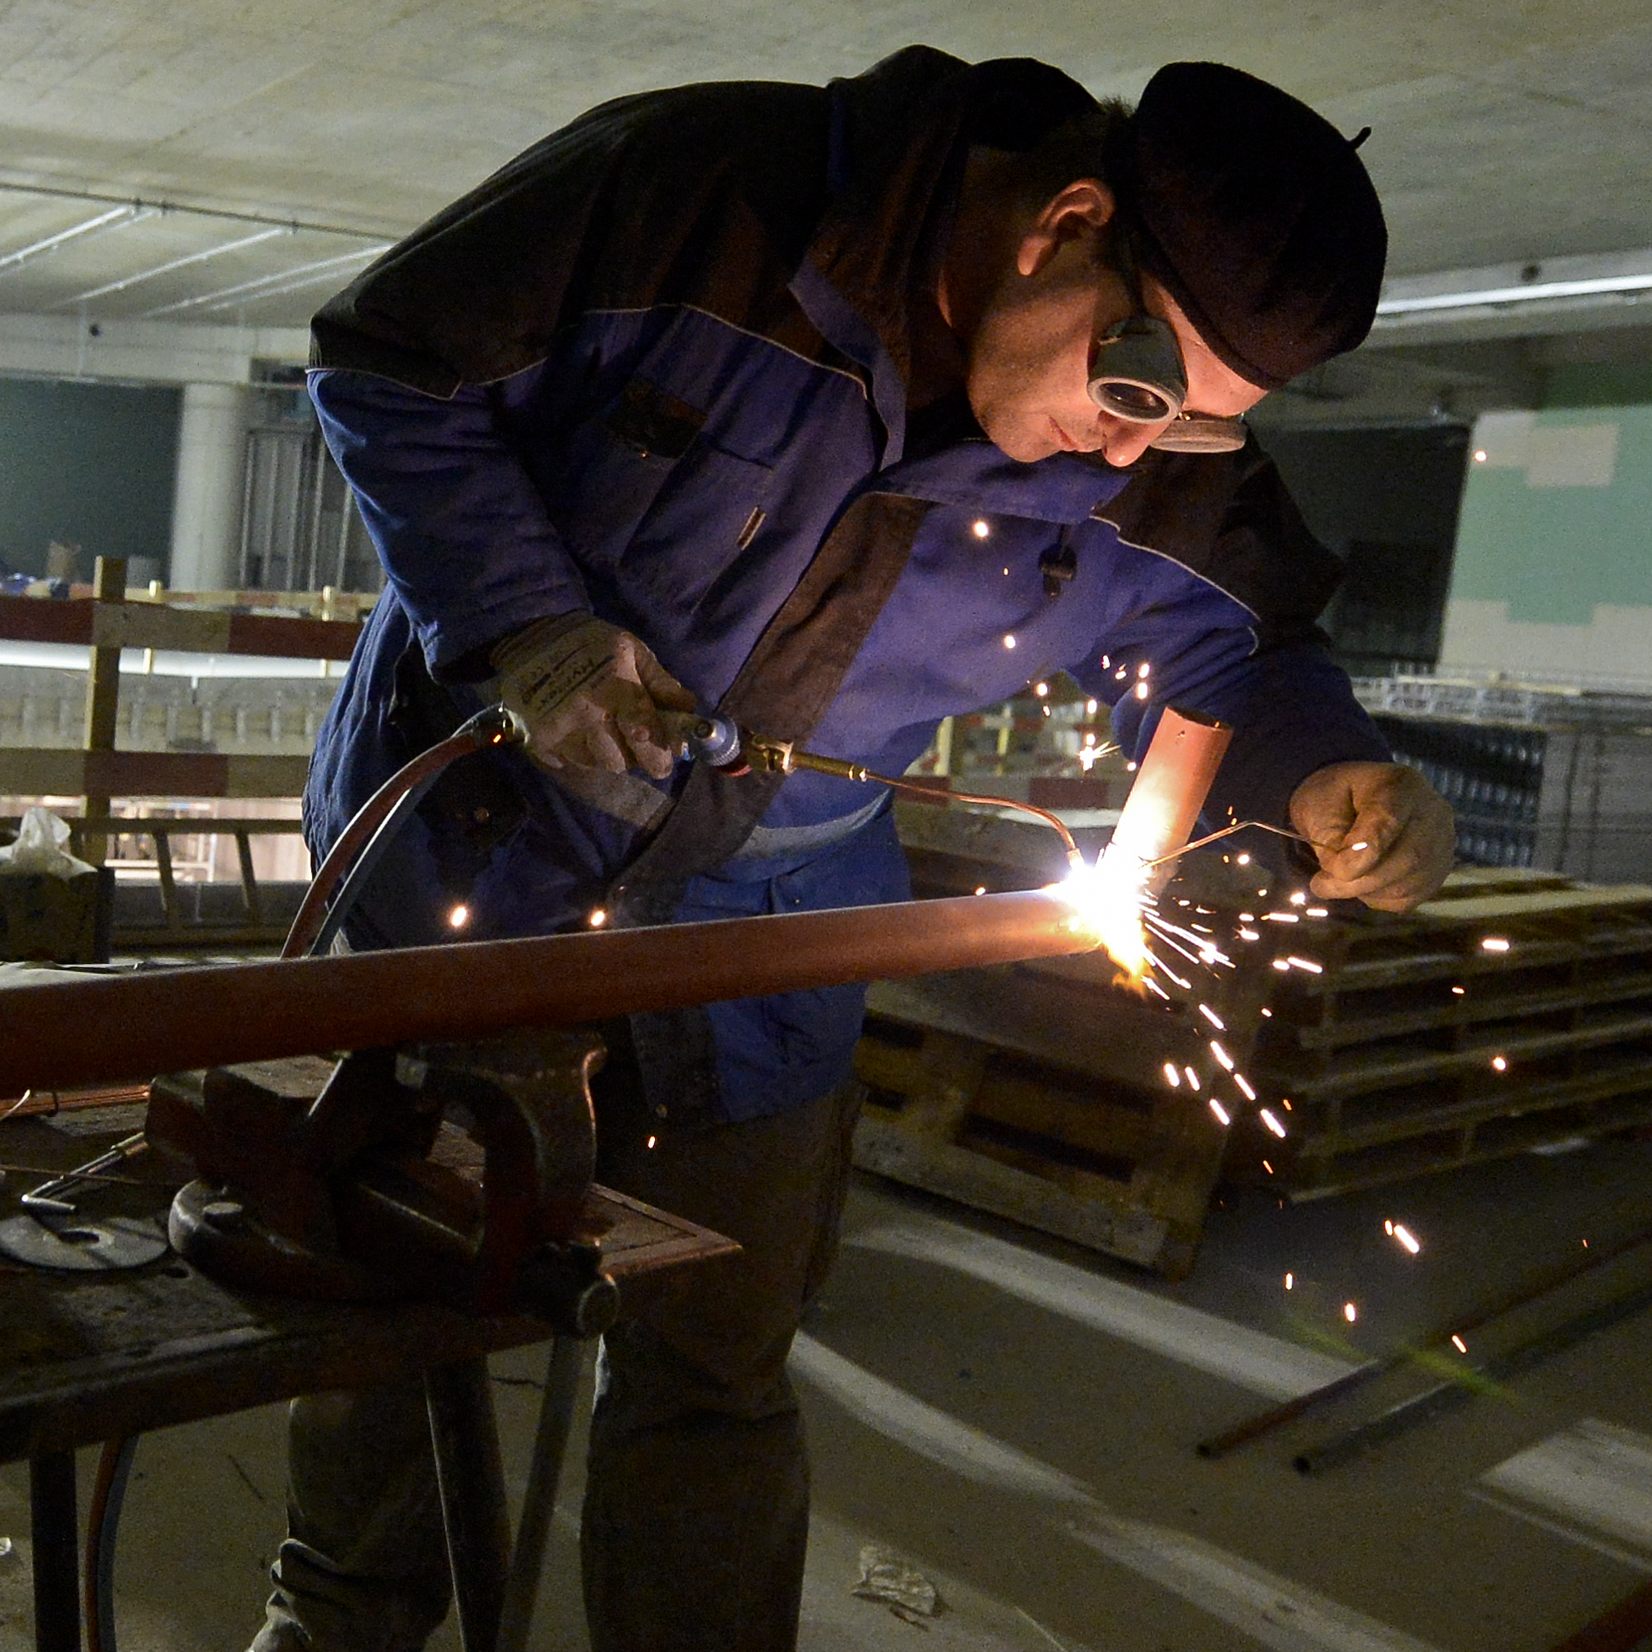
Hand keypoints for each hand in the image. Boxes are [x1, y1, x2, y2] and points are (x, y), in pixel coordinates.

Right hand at [492, 614, 697, 778]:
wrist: (526, 637)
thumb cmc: (587, 642)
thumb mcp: (631, 649)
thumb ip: (661, 682)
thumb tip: (689, 711)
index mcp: (614, 689)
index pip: (645, 737)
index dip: (661, 755)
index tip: (667, 757)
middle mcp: (587, 715)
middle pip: (621, 762)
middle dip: (634, 757)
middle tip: (635, 741)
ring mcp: (560, 731)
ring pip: (597, 765)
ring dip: (608, 754)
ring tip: (605, 729)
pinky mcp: (539, 741)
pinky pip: (572, 762)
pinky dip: (583, 752)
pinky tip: (581, 729)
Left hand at [1287, 760, 1454, 911]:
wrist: (1354, 800)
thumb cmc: (1334, 799)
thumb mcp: (1317, 805)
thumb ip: (1328, 836)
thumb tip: (1343, 874)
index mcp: (1400, 785)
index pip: (1389, 821)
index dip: (1361, 852)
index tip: (1335, 870)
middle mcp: (1433, 812)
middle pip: (1407, 858)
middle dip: (1359, 881)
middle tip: (1322, 884)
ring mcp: (1442, 844)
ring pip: (1408, 884)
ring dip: (1364, 892)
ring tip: (1338, 880)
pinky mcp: (1438, 871)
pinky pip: (1408, 898)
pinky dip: (1378, 898)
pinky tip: (1361, 882)